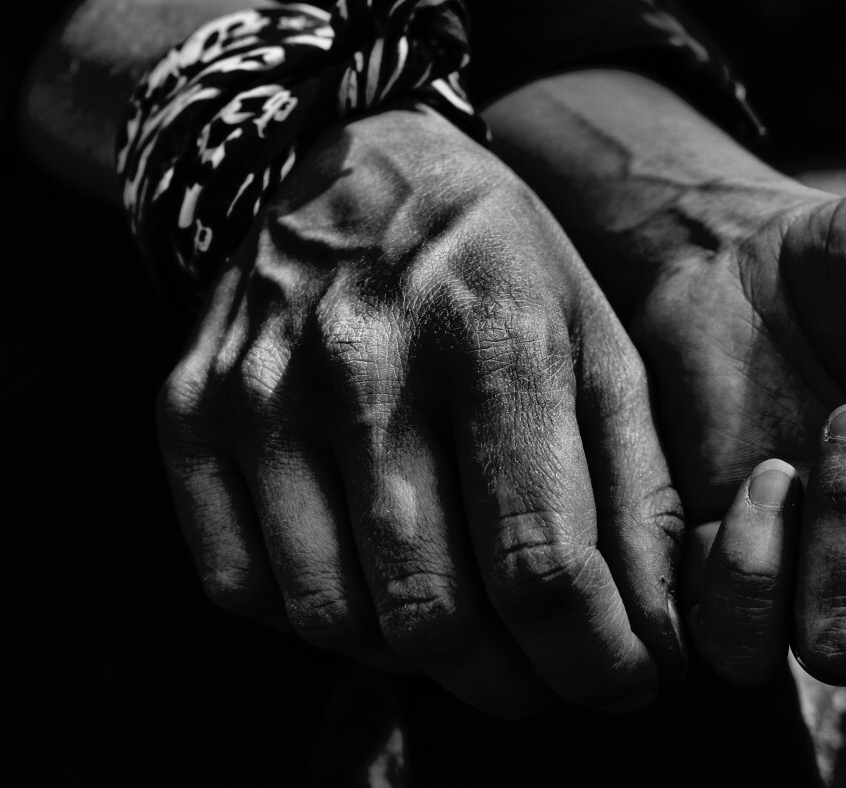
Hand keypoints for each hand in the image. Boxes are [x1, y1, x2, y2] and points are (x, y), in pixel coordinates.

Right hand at [156, 107, 684, 716]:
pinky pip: (244, 586)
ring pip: (334, 617)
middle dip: (514, 685)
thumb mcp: (601, 344)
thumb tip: (656, 638)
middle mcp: (364, 366)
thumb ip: (639, 491)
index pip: (541, 564)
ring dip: (420, 661)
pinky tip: (378, 585)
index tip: (625, 681)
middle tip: (554, 680)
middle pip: (432, 612)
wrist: (350, 161)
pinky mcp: (188, 412)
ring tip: (474, 628)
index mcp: (495, 339)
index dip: (594, 658)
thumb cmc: (500, 265)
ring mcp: (259, 391)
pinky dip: (322, 622)